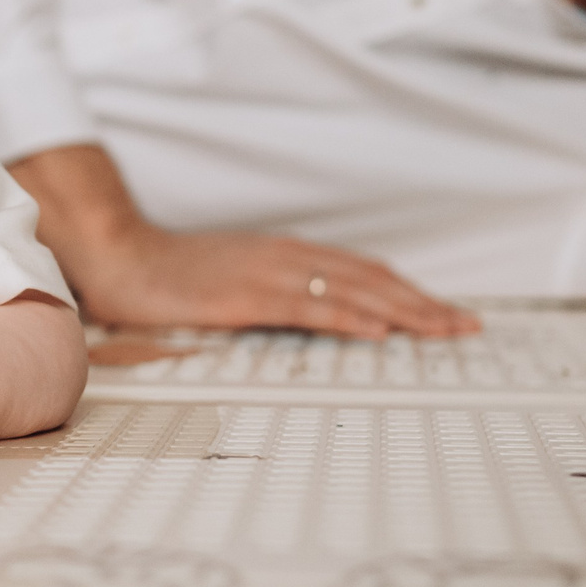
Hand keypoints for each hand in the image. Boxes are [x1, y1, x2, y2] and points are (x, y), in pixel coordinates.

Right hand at [7, 142, 476, 339]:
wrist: (119, 257)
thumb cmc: (169, 276)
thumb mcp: (231, 284)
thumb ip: (272, 297)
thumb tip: (310, 323)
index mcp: (286, 255)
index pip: (364, 273)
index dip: (409, 292)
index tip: (447, 314)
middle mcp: (287, 257)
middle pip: (372, 279)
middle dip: (424, 303)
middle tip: (467, 326)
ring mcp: (269, 273)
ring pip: (354, 290)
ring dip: (404, 311)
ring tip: (444, 329)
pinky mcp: (248, 294)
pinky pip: (310, 306)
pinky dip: (351, 317)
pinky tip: (380, 331)